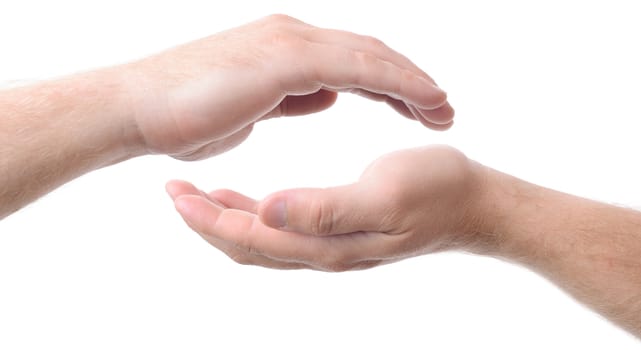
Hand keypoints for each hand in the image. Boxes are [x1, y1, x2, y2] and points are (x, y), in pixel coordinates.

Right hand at [124, 14, 453, 160]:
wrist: (139, 109)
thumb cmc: (187, 116)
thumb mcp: (256, 107)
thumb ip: (295, 97)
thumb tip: (327, 94)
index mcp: (287, 49)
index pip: (353, 60)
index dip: (391, 82)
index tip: (418, 107)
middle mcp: (293, 36)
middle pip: (370, 53)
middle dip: (411, 80)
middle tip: (443, 107)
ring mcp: (290, 43)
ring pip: (371, 56)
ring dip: (413, 81)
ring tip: (443, 108)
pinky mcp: (286, 58)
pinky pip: (357, 67)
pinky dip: (395, 82)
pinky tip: (423, 100)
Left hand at [166, 145, 485, 270]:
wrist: (475, 204)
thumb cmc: (437, 192)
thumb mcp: (383, 194)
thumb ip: (324, 208)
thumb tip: (265, 211)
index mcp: (327, 243)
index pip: (252, 238)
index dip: (210, 219)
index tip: (176, 194)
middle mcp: (323, 249)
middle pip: (248, 246)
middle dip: (206, 222)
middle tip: (173, 191)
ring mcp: (331, 242)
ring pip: (262, 240)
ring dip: (225, 220)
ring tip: (196, 194)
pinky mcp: (340, 228)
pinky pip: (284, 229)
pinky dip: (254, 216)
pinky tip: (244, 198)